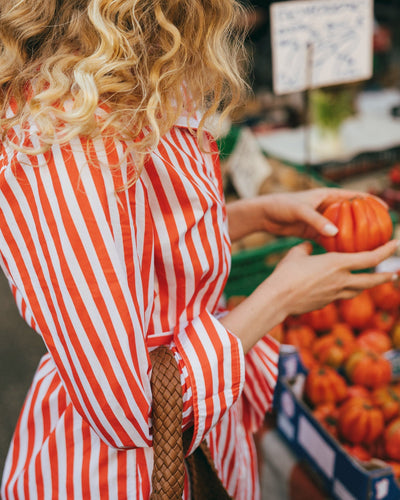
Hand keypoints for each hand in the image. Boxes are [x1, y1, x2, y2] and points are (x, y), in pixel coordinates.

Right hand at [220, 238, 398, 352]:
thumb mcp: (297, 253)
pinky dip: (345, 290)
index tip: (396, 244)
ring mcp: (334, 294)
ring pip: (358, 290)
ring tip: (371, 281)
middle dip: (385, 277)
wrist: (278, 299)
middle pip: (371, 280)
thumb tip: (309, 245)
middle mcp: (341, 280)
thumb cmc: (286, 273)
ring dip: (367, 285)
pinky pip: (340, 296)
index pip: (370, 258)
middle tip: (394, 274)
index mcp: (337, 264)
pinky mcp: (325, 304)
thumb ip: (307, 248)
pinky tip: (340, 288)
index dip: (386, 251)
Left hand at [255, 188, 386, 239]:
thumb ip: (316, 221)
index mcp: (327, 196)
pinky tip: (346, 256)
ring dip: (353, 236)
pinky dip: (338, 246)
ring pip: (342, 228)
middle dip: (366, 221)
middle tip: (381, 232)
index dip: (372, 201)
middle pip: (352, 214)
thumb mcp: (300, 211)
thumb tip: (335, 232)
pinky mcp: (314, 232)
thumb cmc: (282, 206)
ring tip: (368, 247)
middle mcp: (327, 207)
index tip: (386, 210)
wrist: (265, 215)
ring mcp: (321, 220)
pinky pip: (330, 239)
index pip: (355, 196)